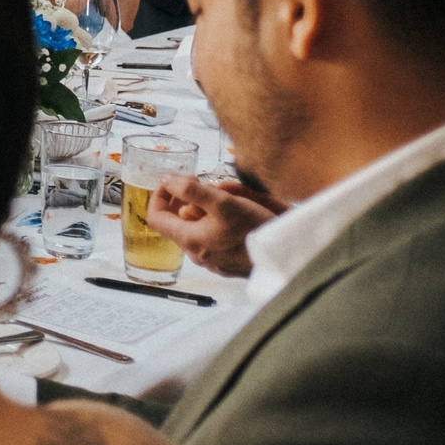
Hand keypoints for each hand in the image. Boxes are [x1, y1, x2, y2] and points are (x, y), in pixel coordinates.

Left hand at [148, 173, 279, 278]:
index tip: (173, 181)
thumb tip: (168, 181)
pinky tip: (238, 214)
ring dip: (207, 209)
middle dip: (190, 198)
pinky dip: (220, 222)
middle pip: (179, 221)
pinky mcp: (229, 263)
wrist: (288, 259)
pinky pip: (215, 238)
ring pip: (199, 228)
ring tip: (228, 197)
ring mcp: (214, 260)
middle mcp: (198, 254)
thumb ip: (192, 191)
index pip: (156, 217)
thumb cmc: (256, 232)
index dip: (160, 195)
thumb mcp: (224, 203)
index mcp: (190, 240)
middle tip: (207, 185)